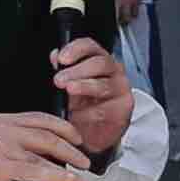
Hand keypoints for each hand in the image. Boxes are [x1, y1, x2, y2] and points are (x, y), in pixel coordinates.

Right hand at [0, 107, 96, 180]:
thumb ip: (18, 143)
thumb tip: (50, 151)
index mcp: (1, 121)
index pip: (41, 118)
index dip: (64, 127)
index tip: (77, 138)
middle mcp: (1, 128)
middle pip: (47, 133)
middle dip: (72, 146)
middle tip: (84, 158)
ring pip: (45, 150)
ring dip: (69, 161)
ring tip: (81, 171)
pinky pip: (37, 170)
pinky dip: (58, 176)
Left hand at [49, 34, 136, 155]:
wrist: (91, 134)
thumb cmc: (81, 106)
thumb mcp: (67, 87)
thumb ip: (62, 70)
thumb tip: (54, 56)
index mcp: (96, 60)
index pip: (89, 47)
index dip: (76, 49)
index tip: (61, 58)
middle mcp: (111, 71)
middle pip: (100, 62)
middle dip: (78, 70)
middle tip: (59, 80)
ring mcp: (120, 88)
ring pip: (104, 83)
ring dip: (84, 86)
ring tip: (70, 90)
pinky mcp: (125, 106)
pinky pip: (108, 106)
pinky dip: (91, 111)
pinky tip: (79, 115)